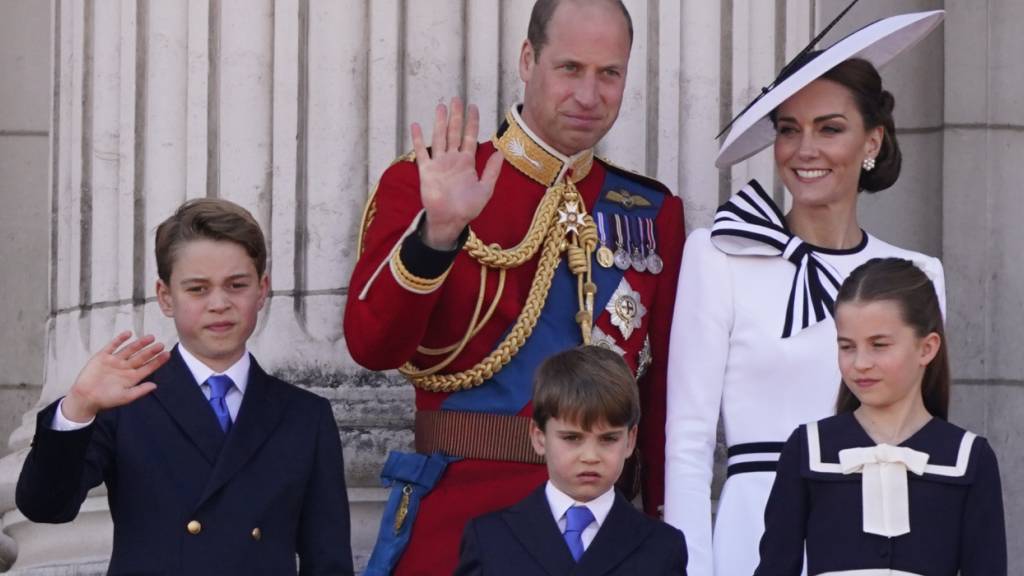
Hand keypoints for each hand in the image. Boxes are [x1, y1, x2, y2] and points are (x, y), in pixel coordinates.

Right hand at [61, 331, 169, 422]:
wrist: (85, 398)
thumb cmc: (106, 400)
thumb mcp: (125, 397)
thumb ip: (140, 391)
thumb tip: (155, 385)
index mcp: (132, 377)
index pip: (148, 367)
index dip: (157, 361)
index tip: (167, 354)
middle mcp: (125, 367)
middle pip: (141, 357)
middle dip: (151, 351)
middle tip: (161, 345)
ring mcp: (114, 361)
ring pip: (129, 350)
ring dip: (139, 343)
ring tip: (150, 337)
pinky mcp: (103, 357)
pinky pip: (112, 346)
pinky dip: (119, 340)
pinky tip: (128, 334)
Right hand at [411, 97, 503, 249]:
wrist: (450, 220)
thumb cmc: (468, 208)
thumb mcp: (485, 189)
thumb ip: (492, 171)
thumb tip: (501, 152)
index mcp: (467, 162)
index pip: (470, 136)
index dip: (472, 122)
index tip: (473, 107)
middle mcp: (452, 159)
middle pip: (454, 133)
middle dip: (456, 116)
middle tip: (456, 99)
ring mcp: (439, 163)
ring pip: (439, 138)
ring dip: (439, 123)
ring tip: (440, 107)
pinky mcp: (426, 170)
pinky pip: (421, 152)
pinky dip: (418, 139)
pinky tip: (416, 126)